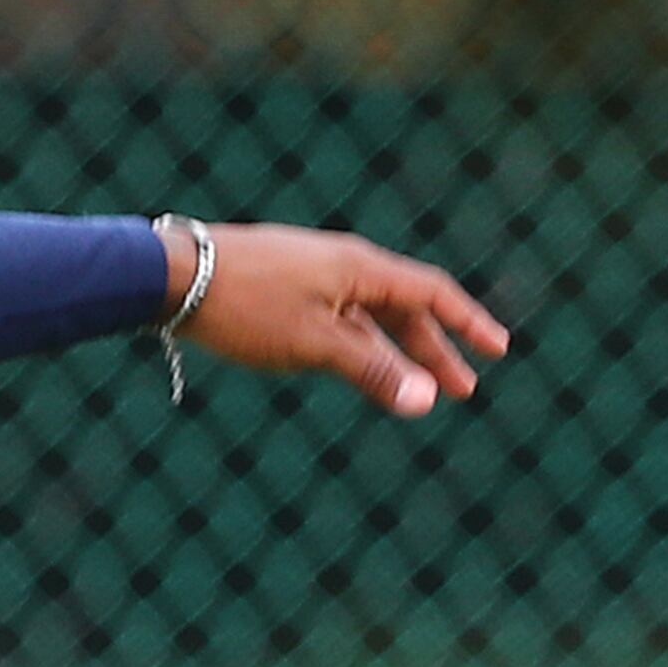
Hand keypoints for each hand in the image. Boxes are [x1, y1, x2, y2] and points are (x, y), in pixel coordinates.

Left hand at [172, 222, 508, 418]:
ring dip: (391, 353)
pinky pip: (332, 318)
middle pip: (402, 310)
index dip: (467, 324)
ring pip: (365, 318)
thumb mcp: (314, 344)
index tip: (498, 350)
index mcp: (360, 268)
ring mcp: (309, 275)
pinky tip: (354, 367)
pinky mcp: (279, 287)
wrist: (169, 274)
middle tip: (463, 391)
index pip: (431, 293)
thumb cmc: (245, 305)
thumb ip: (372, 371)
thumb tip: (427, 402)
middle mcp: (341, 264)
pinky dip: (353, 345)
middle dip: (433, 351)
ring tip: (411, 390)